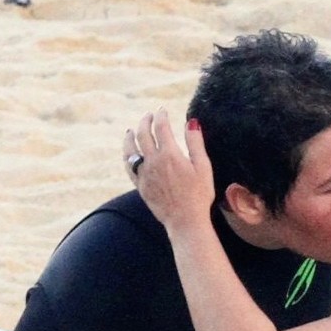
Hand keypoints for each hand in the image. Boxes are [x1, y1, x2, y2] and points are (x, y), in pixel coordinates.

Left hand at [124, 108, 213, 232]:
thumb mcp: (203, 167)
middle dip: (145, 121)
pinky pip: (129, 167)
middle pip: (143, 134)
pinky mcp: (140, 186)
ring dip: (130, 137)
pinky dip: (127, 156)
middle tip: (149, 115)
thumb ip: (195, 143)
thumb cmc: (199, 194)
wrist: (185, 220)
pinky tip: (129, 153)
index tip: (163, 110)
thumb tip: (191, 122)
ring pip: (131, 150)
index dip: (161, 116)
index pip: (161, 127)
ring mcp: (144, 174)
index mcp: (169, 154)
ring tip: (130, 130)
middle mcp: (153, 162)